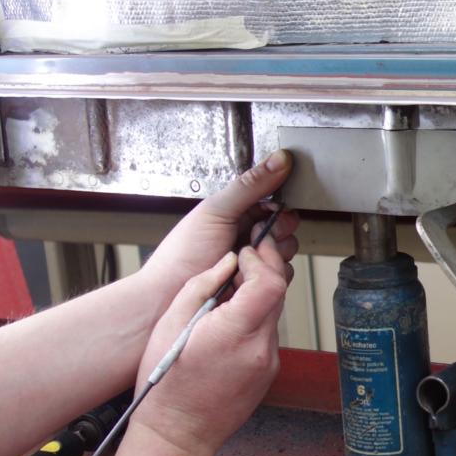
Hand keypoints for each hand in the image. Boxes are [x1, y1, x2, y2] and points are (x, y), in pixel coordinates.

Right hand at [129, 239, 290, 455]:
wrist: (177, 434)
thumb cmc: (166, 385)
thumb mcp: (171, 323)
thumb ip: (204, 285)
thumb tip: (227, 262)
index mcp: (235, 333)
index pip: (270, 282)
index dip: (260, 259)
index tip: (245, 251)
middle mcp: (260, 349)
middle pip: (278, 294)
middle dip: (262, 270)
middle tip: (243, 259)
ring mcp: (268, 363)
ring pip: (274, 313)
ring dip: (258, 295)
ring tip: (229, 293)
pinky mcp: (269, 373)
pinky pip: (268, 335)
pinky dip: (255, 319)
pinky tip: (230, 322)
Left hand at [138, 150, 299, 303]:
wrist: (169, 295)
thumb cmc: (182, 253)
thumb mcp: (217, 210)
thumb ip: (250, 184)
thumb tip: (278, 160)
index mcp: (239, 210)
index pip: (275, 201)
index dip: (279, 208)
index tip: (270, 215)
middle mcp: (248, 234)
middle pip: (286, 227)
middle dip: (276, 233)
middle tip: (252, 238)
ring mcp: (254, 260)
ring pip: (286, 253)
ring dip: (270, 256)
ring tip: (243, 259)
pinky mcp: (257, 283)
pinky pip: (280, 277)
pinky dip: (268, 276)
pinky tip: (247, 276)